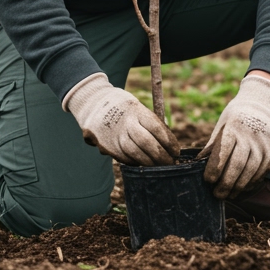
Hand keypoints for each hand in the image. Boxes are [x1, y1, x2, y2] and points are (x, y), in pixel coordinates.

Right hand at [62, 73, 178, 165]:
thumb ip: (149, 123)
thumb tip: (168, 144)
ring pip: (134, 153)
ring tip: (158, 167)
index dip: (169, 142)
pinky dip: (135, 162)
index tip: (176, 151)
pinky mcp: (106, 144)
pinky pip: (123, 157)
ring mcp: (114, 134)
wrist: (92, 102)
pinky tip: (143, 164)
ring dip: (149, 162)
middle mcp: (125, 122)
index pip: (156, 128)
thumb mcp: (136, 106)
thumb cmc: (122, 106)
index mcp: (135, 110)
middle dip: (161, 156)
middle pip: (146, 142)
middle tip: (170, 163)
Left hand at [202, 73, 269, 198]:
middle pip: (238, 164)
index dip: (215, 168)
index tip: (208, 181)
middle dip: (226, 183)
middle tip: (217, 195)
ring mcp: (264, 142)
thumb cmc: (236, 116)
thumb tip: (198, 165)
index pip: (223, 150)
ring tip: (229, 195)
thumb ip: (213, 145)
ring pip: (252, 170)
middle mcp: (251, 134)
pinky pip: (263, 169)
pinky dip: (252, 181)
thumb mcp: (222, 125)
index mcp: (234, 126)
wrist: (263, 102)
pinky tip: (243, 187)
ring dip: (239, 186)